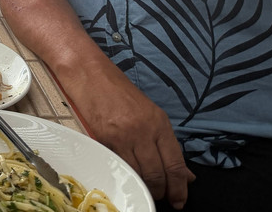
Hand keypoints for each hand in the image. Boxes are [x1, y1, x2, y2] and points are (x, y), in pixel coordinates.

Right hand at [67, 67, 194, 207]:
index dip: (179, 188)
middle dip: (161, 192)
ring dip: (142, 186)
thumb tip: (183, 172)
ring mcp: (123, 136)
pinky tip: (126, 176)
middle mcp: (144, 130)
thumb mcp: (149, 113)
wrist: (89, 73)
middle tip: (161, 198)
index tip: (180, 200)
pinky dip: (124, 175)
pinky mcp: (104, 139)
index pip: (175, 164)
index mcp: (159, 123)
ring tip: (142, 188)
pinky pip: (119, 166)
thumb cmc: (117, 90)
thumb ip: (165, 143)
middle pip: (158, 174)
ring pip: (138, 174)